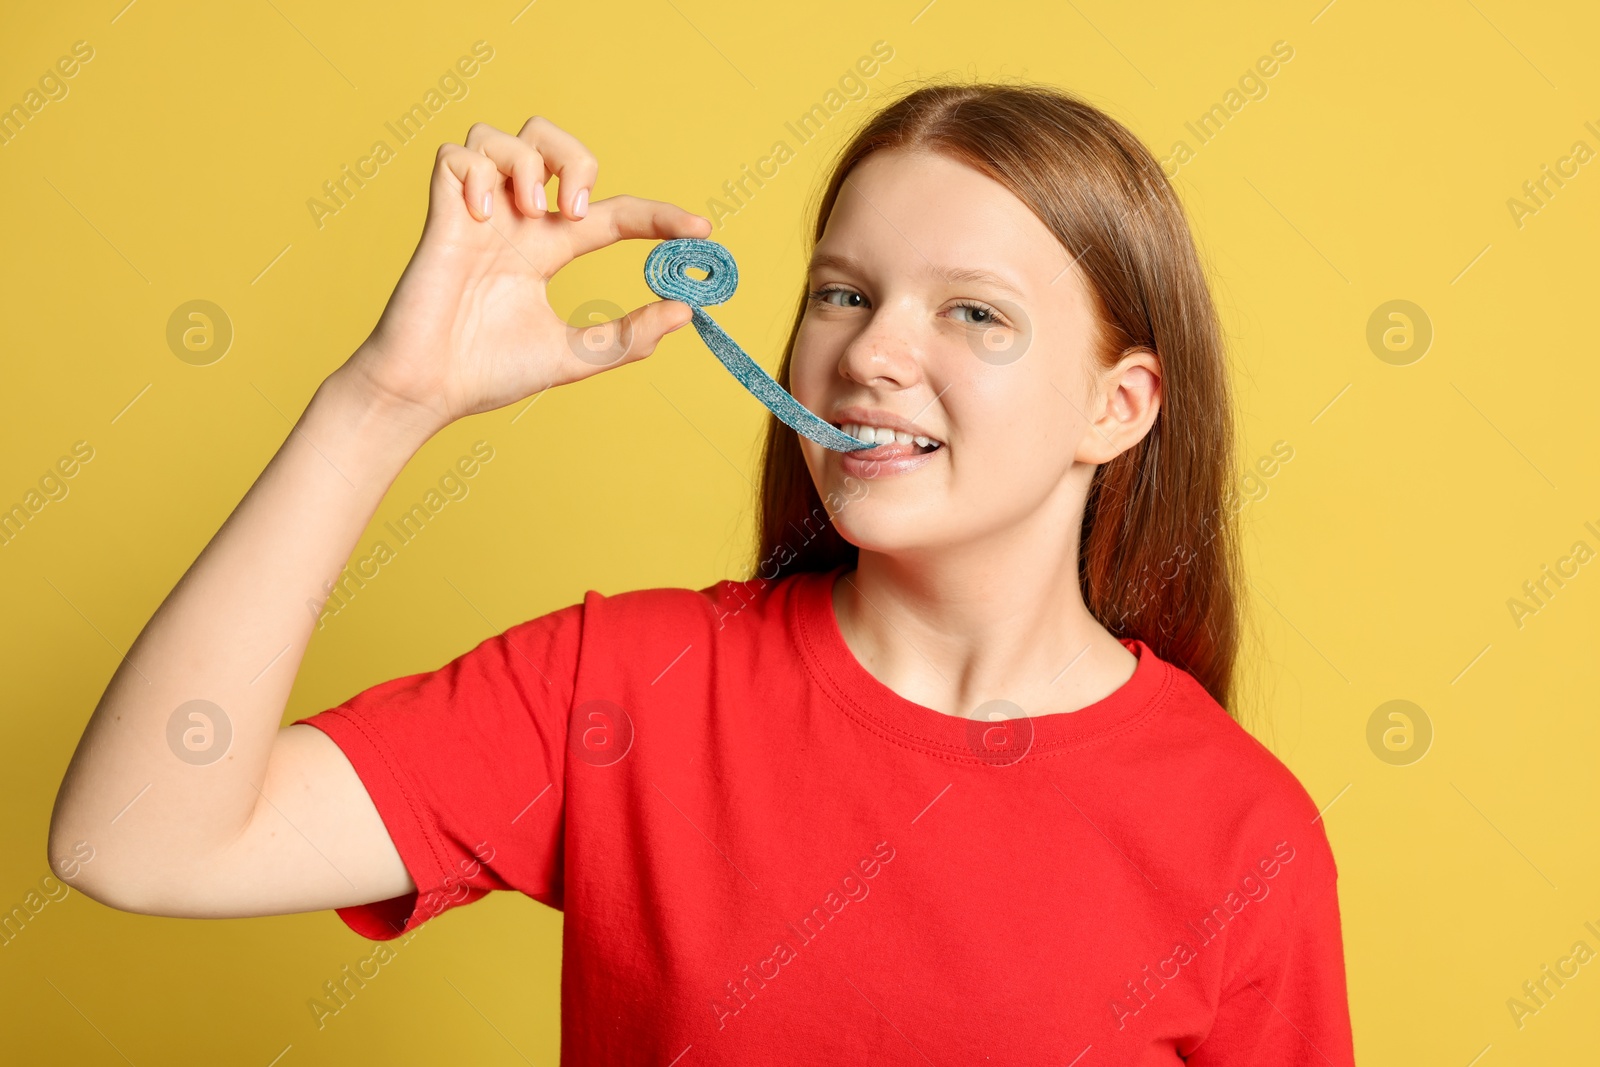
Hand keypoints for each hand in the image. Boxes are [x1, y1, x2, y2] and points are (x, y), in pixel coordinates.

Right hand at [340, 116, 711, 433]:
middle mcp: (514, 223)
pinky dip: (479, 172)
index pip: (612, 213)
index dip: (658, 217)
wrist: (428, 390)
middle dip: (575, 160)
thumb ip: (629, 337)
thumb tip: (686, 311)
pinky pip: (457, 154)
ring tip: (531, 213)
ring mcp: (476, 213)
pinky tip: (481, 216)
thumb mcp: (576, 355)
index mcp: (547, 250)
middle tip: (576, 213)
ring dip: (530, 163)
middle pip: (550, 141)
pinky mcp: (439, 212)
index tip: (701, 231)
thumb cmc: (489, 374)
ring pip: (505, 136)